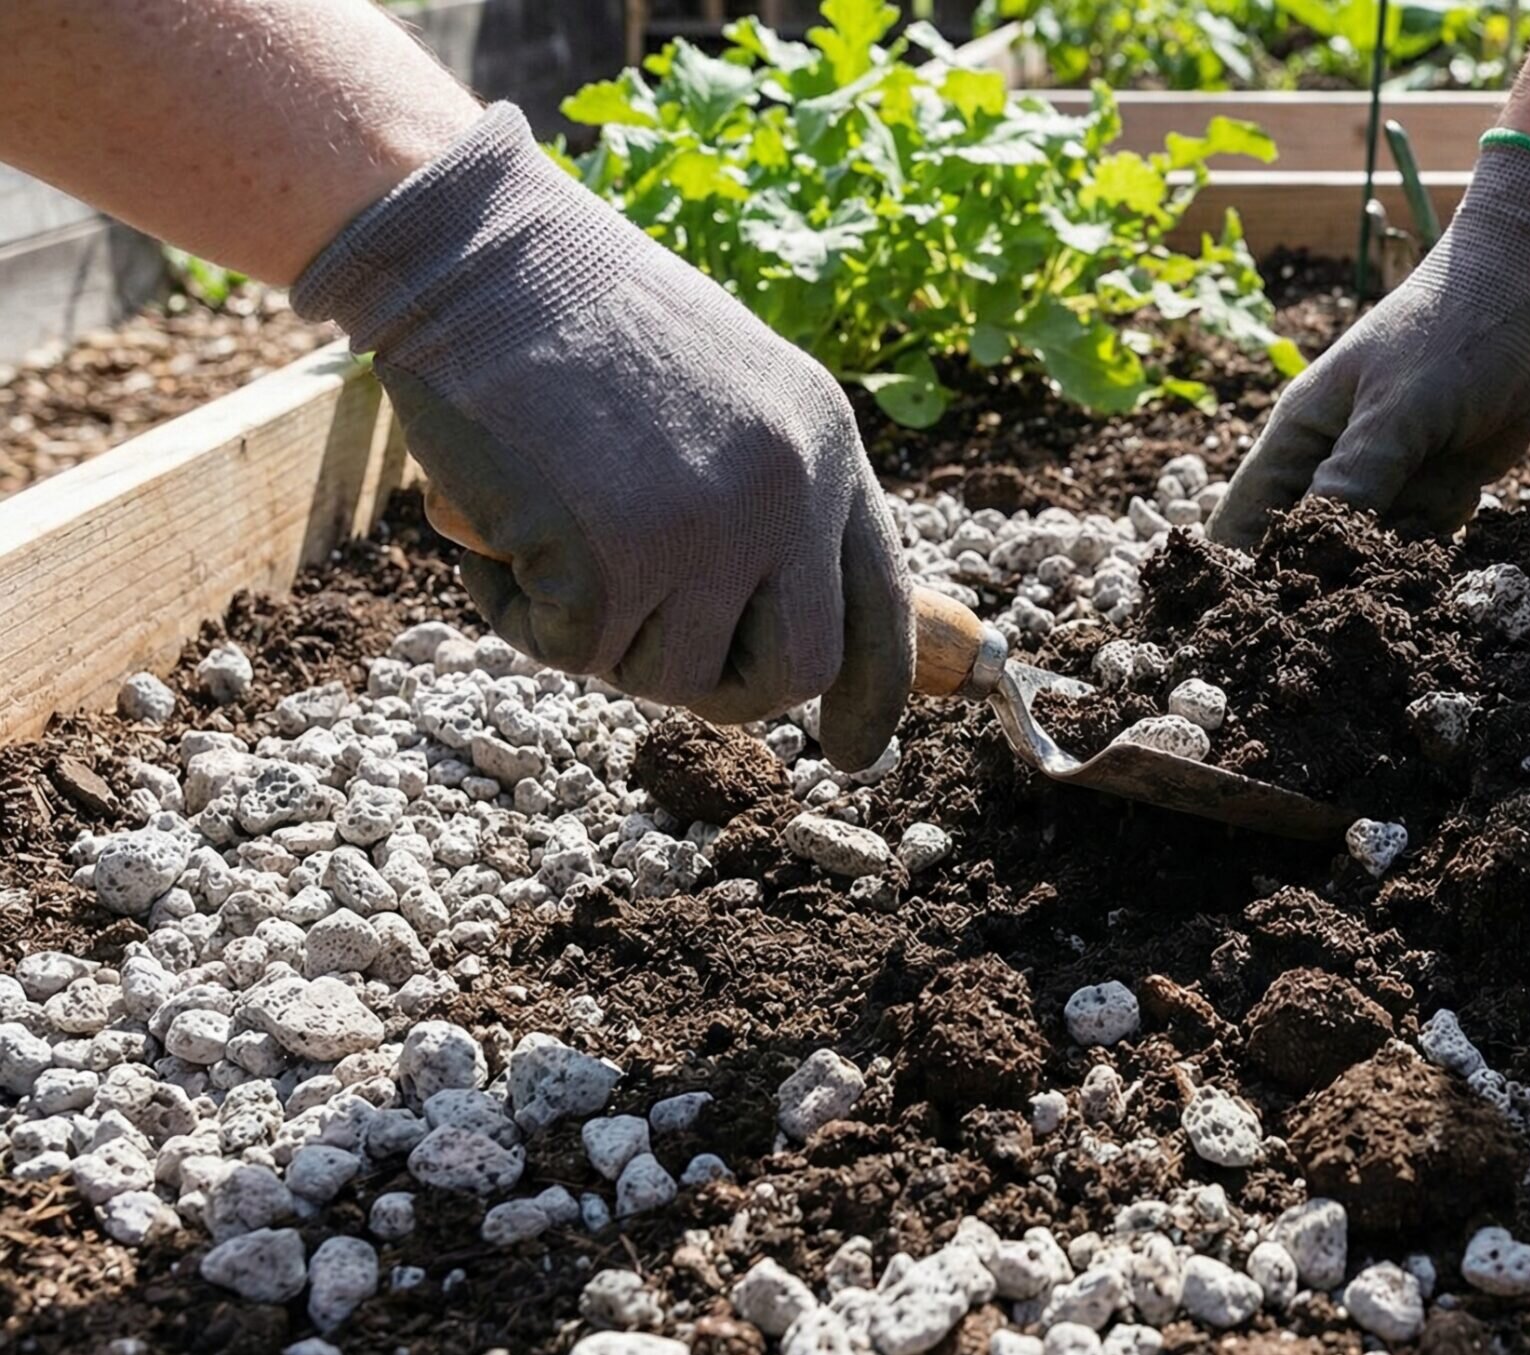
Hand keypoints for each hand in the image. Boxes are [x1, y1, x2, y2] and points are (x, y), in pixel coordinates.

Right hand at [294, 105, 911, 765]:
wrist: (476, 251)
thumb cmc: (577, 313)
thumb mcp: (726, 388)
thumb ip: (769, 491)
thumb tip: (775, 622)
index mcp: (828, 443)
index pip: (879, 603)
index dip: (873, 693)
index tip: (857, 754)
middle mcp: (789, 492)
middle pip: (790, 672)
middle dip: (719, 686)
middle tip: (643, 641)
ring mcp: (706, 530)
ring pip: (668, 673)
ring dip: (599, 633)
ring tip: (552, 530)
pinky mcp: (611, 561)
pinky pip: (568, 652)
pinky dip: (515, 613)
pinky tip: (495, 531)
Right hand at [1208, 140, 1529, 546]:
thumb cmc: (1453, 331)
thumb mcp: (1402, 406)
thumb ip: (1357, 478)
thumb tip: (1310, 556)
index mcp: (1298, 438)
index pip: (1240, 524)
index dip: (1235, 576)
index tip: (1253, 621)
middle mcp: (1331, 466)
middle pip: (1310, 553)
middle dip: (1340, 568)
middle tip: (1387, 542)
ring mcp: (1384, 481)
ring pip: (1373, 555)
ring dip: (1407, 543)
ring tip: (1439, 474)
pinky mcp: (1433, 490)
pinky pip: (1424, 542)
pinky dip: (1445, 527)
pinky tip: (1467, 477)